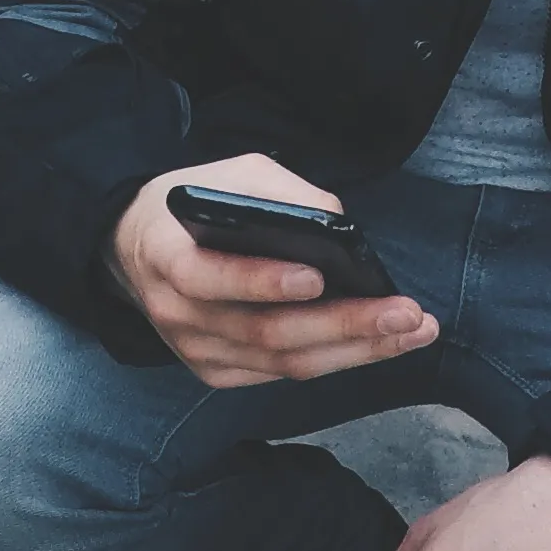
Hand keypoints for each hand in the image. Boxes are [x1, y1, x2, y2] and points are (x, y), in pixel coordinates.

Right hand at [109, 154, 439, 391]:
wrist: (138, 249)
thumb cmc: (194, 206)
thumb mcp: (229, 175)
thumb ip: (278, 192)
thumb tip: (340, 223)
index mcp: (168, 259)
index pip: (211, 278)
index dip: (262, 281)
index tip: (318, 277)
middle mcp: (178, 315)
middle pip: (266, 332)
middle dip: (343, 324)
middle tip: (404, 313)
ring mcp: (197, 352)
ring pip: (283, 364)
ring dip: (355, 350)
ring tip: (412, 331)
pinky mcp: (217, 373)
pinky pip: (281, 375)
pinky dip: (334, 360)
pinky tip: (377, 344)